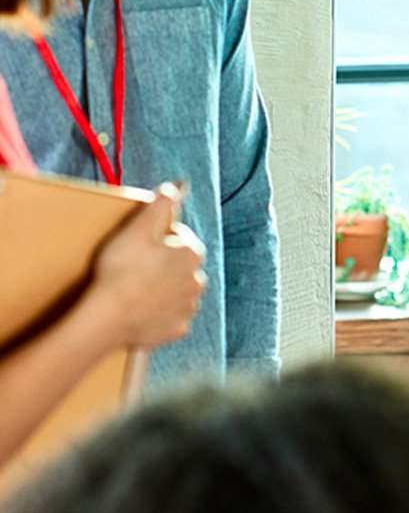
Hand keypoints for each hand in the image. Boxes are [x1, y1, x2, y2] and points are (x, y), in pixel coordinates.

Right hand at [86, 183, 206, 348]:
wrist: (107, 318)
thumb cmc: (120, 270)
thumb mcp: (138, 229)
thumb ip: (161, 204)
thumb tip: (180, 184)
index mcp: (192, 254)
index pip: (178, 237)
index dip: (156, 240)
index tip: (138, 248)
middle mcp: (198, 280)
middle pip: (179, 265)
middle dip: (162, 264)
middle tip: (134, 269)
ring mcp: (189, 307)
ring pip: (176, 290)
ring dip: (162, 288)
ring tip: (136, 290)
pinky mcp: (178, 328)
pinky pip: (170, 316)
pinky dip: (159, 313)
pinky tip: (140, 310)